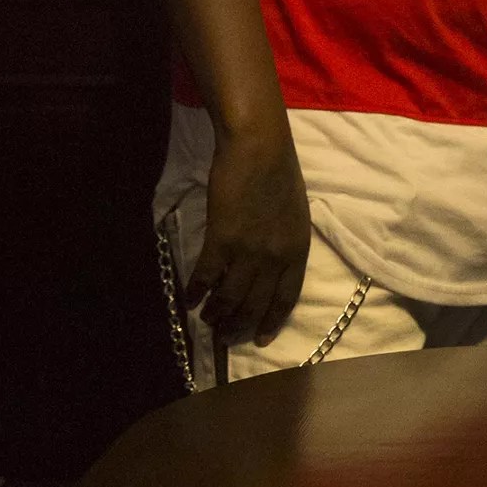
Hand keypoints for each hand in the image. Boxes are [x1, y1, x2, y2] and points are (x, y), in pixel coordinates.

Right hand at [185, 118, 311, 347]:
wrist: (259, 148)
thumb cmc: (278, 173)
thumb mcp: (293, 214)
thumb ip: (283, 242)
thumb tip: (268, 265)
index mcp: (298, 249)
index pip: (286, 298)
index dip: (272, 321)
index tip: (261, 338)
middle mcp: (276, 257)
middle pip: (257, 304)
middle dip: (240, 325)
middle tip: (226, 337)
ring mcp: (249, 250)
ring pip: (230, 297)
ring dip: (216, 313)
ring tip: (207, 319)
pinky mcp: (222, 240)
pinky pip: (206, 277)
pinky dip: (196, 291)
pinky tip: (188, 299)